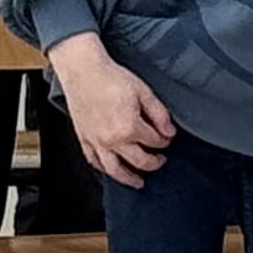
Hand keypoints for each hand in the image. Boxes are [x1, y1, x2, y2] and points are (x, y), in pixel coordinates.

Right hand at [48, 35, 173, 184]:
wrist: (83, 70)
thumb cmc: (111, 77)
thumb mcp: (144, 92)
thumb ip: (159, 114)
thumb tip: (169, 131)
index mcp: (130, 127)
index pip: (154, 142)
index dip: (164, 141)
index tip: (167, 138)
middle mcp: (112, 140)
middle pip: (139, 160)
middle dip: (154, 163)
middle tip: (160, 161)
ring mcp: (96, 142)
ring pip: (115, 170)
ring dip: (129, 179)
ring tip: (138, 183)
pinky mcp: (84, 139)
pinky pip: (94, 161)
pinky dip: (103, 169)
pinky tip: (110, 171)